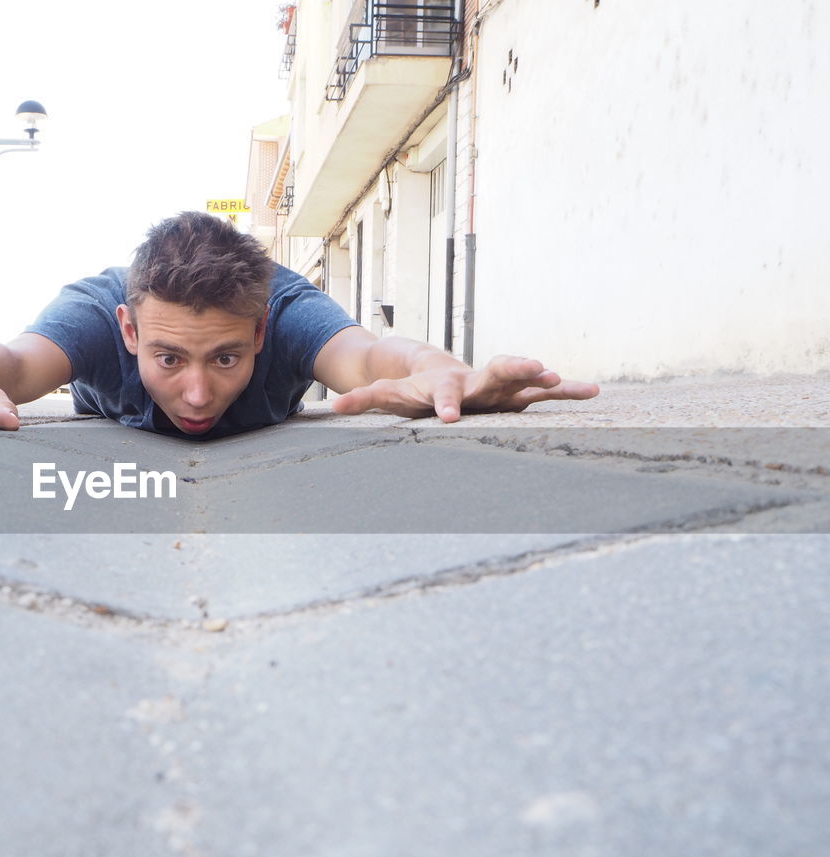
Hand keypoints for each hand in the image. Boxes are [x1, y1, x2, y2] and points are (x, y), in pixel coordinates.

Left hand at [331, 355, 599, 422]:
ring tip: (567, 379)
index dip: (446, 404)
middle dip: (515, 370)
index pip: (445, 394)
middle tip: (537, 369)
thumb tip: (332, 406)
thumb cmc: (412, 389)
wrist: (436, 371)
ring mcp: (499, 385)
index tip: (449, 418)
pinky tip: (592, 393)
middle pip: (495, 374)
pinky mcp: (516, 392)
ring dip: (545, 378)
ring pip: (525, 378)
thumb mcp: (388, 394)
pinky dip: (566, 392)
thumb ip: (364, 398)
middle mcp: (477, 382)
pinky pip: (544, 394)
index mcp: (445, 387)